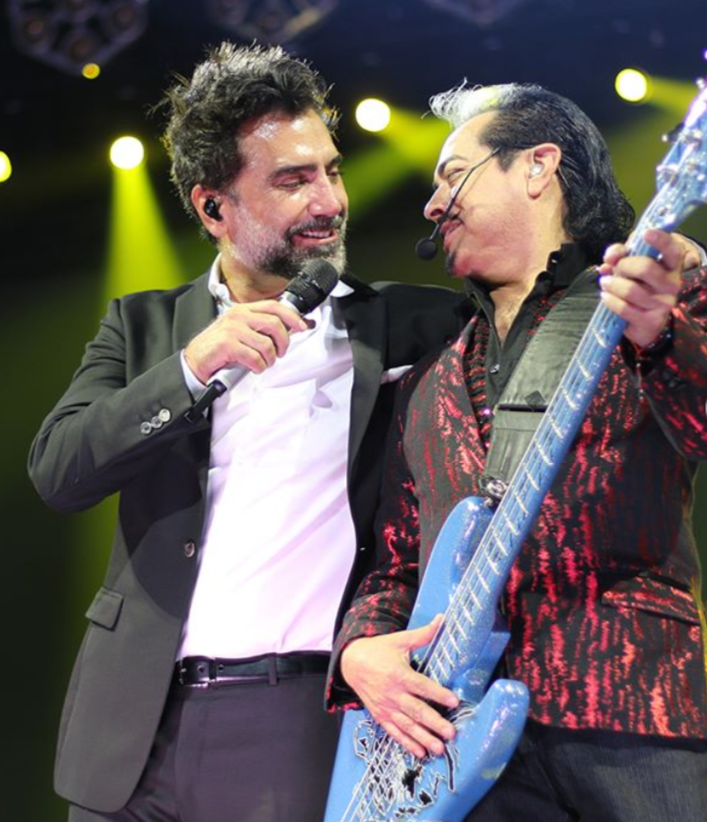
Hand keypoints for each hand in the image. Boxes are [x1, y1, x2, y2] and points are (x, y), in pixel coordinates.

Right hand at [184, 300, 308, 383]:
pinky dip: (258, 366)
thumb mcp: (240, 331)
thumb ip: (260, 328)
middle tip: (279, 353)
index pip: (274, 306)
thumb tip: (288, 330)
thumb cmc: (219, 349)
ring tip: (263, 364)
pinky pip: (254, 357)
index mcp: (243, 310)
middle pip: (274, 324)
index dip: (292, 316)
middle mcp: (238, 316)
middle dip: (283, 342)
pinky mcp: (227, 345)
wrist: (194, 361)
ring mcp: (232, 329)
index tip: (302, 327)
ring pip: (266, 344)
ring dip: (269, 359)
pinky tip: (253, 368)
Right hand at [340, 616, 459, 758]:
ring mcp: (386, 706)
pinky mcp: (380, 715)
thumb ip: (423, 634)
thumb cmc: (379, 650)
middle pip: (416, 710)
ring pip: (407, 725)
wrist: (351, 662)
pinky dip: (407, 743)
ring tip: (439, 748)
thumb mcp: (400, 640)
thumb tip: (442, 619)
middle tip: (451, 732)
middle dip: (434, 723)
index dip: (438, 693)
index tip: (454, 701)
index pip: (422, 686)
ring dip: (423, 738)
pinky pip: (395, 732)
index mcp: (399, 673)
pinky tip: (420, 752)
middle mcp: (393, 693)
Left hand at [599, 228, 682, 348]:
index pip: (672, 249)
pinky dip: (609, 300)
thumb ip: (620, 254)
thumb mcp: (631, 264)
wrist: (643, 320)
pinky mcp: (651, 321)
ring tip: (606, 283)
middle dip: (623, 266)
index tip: (646, 234)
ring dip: (612, 284)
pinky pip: (624, 308)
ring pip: (630, 289)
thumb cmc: (638, 285)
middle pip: (645, 267)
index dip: (660, 240)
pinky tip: (606, 297)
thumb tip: (610, 258)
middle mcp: (672, 283)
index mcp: (671, 265)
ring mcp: (663, 304)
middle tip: (615, 268)